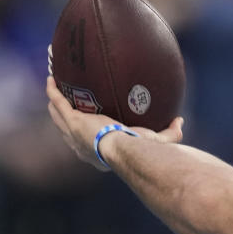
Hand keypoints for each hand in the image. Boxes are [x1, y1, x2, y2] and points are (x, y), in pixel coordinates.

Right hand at [46, 76, 183, 170]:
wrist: (124, 149)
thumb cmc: (140, 150)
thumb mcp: (157, 140)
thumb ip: (170, 132)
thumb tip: (179, 121)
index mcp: (98, 154)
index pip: (89, 146)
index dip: (87, 137)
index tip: (91, 127)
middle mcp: (81, 146)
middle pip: (67, 130)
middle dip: (65, 117)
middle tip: (66, 103)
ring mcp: (73, 133)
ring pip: (58, 116)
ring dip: (56, 103)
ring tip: (55, 88)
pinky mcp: (71, 121)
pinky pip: (58, 102)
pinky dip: (54, 91)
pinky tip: (53, 79)